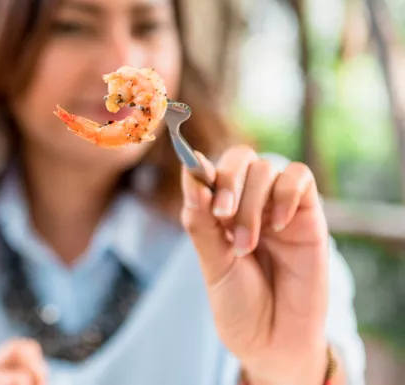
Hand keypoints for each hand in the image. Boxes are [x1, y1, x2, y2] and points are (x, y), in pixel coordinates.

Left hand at [180, 146, 329, 384]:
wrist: (273, 339)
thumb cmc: (239, 302)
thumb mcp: (212, 263)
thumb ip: (201, 220)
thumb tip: (189, 174)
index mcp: (218, 211)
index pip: (209, 169)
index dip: (200, 167)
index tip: (194, 174)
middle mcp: (248, 203)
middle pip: (240, 158)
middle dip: (227, 180)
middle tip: (221, 214)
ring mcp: (278, 207)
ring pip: (266, 168)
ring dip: (251, 203)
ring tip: (245, 246)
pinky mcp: (308, 215)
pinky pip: (300, 177)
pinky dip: (285, 193)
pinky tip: (276, 225)